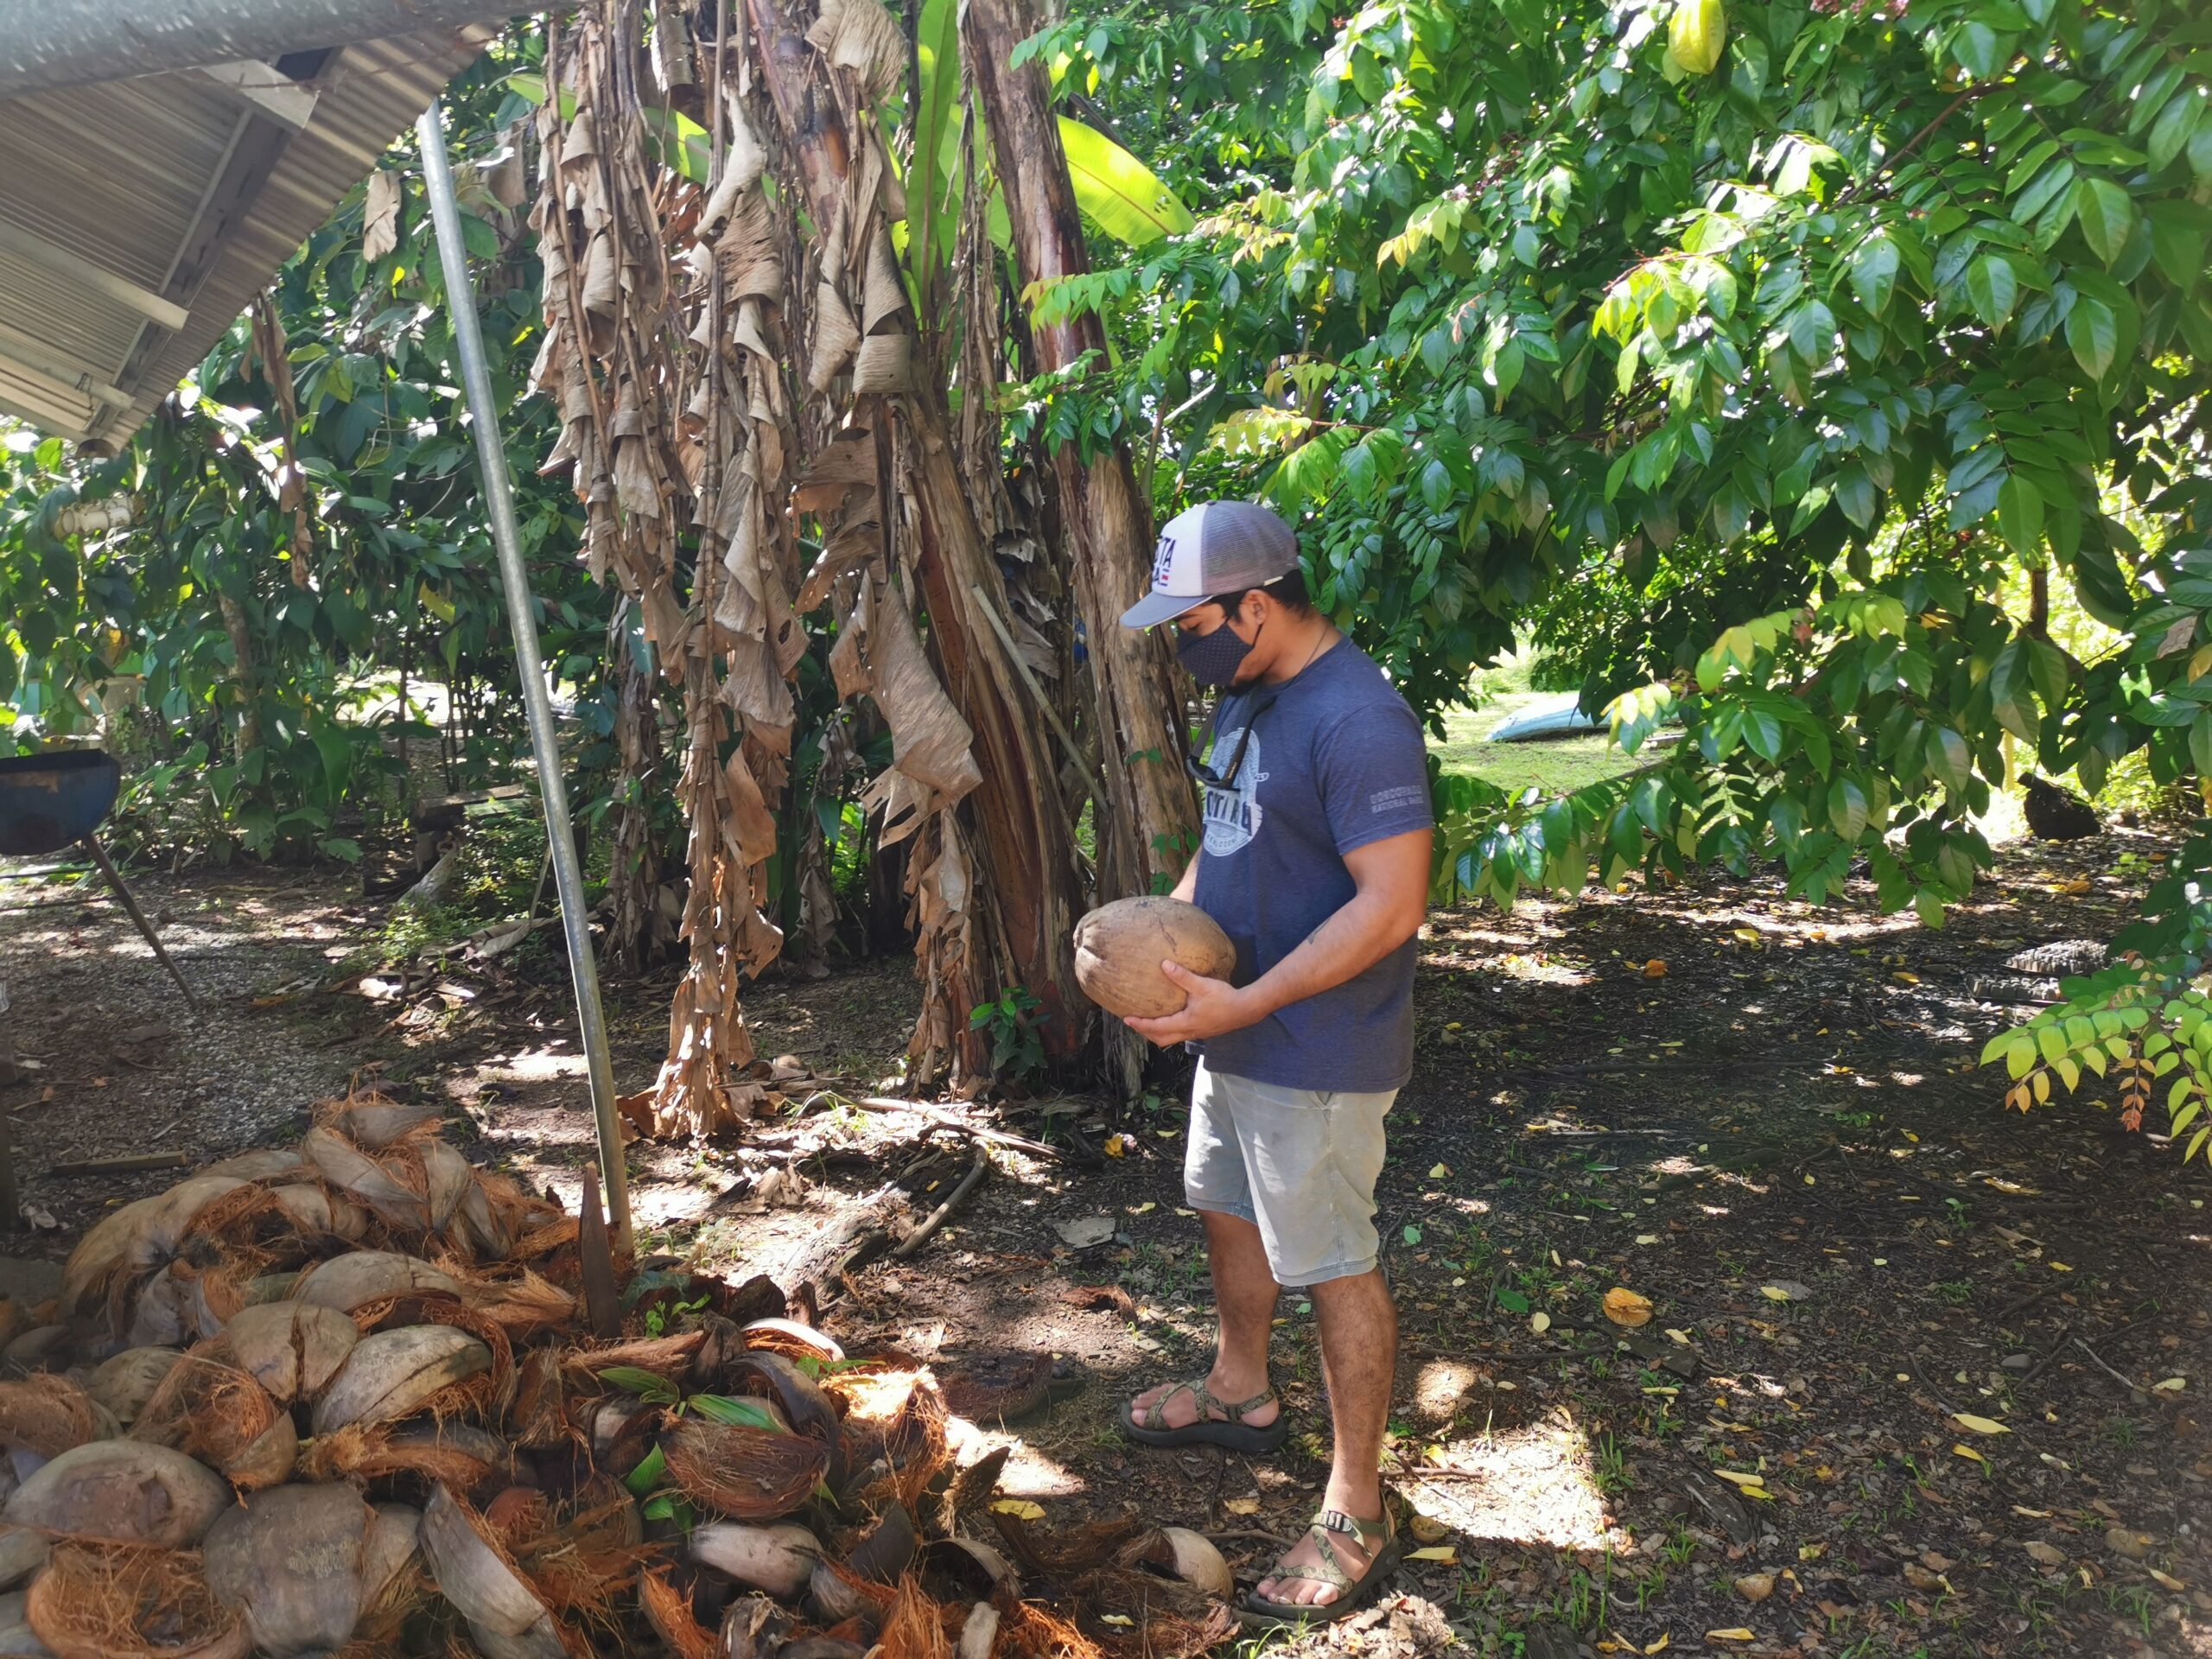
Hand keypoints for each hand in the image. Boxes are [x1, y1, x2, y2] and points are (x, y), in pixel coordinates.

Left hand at [1123, 960, 1261, 1045]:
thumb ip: (1182, 976)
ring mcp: (1196, 1033)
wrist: (1246, 1010)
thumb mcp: (1202, 985)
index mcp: (1185, 1023)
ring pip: (1171, 1038)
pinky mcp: (1203, 1031)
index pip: (1157, 1027)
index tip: (1126, 1019)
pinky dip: (1169, 1030)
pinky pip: (1180, 1034)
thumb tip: (1164, 964)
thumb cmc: (1224, 998)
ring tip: (1148, 1023)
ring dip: (1157, 1032)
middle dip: (1145, 1032)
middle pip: (1161, 1039)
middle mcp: (1189, 1032)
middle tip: (1134, 1023)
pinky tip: (1170, 1019)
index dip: (1140, 1024)